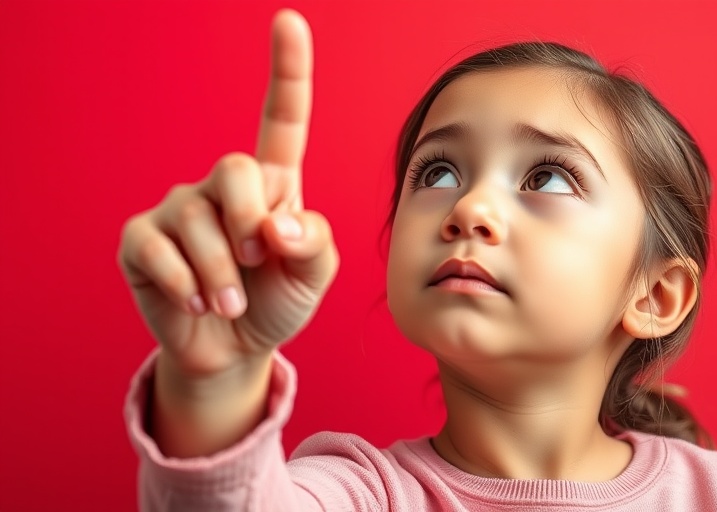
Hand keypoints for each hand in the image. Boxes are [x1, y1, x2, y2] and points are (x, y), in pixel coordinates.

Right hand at [118, 10, 337, 377]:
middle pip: (235, 168)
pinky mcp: (141, 240)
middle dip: (249, 224)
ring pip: (198, 219)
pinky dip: (187, 285)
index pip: (281, 121)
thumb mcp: (314, 277)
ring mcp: (178, 209)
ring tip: (231, 303)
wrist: (235, 350)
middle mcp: (223, 187)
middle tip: (258, 264)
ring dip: (222, 274)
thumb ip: (315, 243)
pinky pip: (159, 248)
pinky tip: (198, 303)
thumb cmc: (277, 302)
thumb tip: (277, 221)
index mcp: (272, 186)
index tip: (289, 21)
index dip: (287, 71)